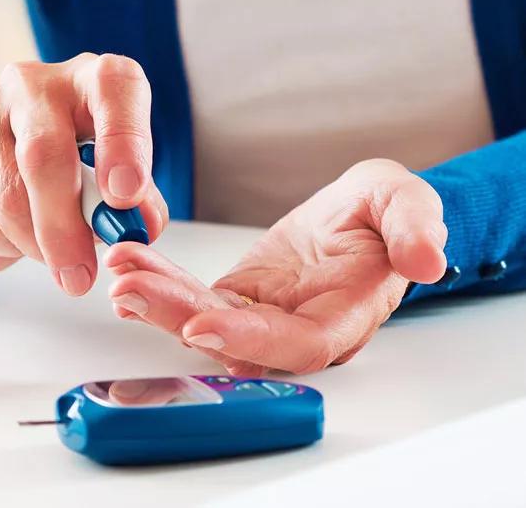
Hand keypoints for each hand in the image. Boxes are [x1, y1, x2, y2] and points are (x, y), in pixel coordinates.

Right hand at [0, 53, 167, 294]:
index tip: (124, 197)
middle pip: (44, 155)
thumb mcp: (115, 180)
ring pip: (6, 197)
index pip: (114, 88)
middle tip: (78, 276)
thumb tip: (140, 227)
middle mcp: (34, 84)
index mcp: (92, 80)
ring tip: (47, 251)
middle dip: (64, 228)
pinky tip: (9, 238)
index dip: (124, 142)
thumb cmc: (72, 171)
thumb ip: (138, 202)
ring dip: (31, 245)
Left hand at [106, 159, 446, 374]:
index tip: (202, 326)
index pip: (297, 344)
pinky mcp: (235, 300)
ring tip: (120, 273)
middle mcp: (294, 330)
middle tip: (131, 291)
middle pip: (235, 339)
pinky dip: (160, 280)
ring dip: (158, 300)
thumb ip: (414, 227)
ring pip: (204, 319)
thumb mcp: (405, 202)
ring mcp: (260, 318)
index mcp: (342, 317)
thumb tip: (426, 259)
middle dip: (179, 317)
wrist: (357, 217)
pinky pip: (193, 295)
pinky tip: (128, 263)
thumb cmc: (382, 214)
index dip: (251, 341)